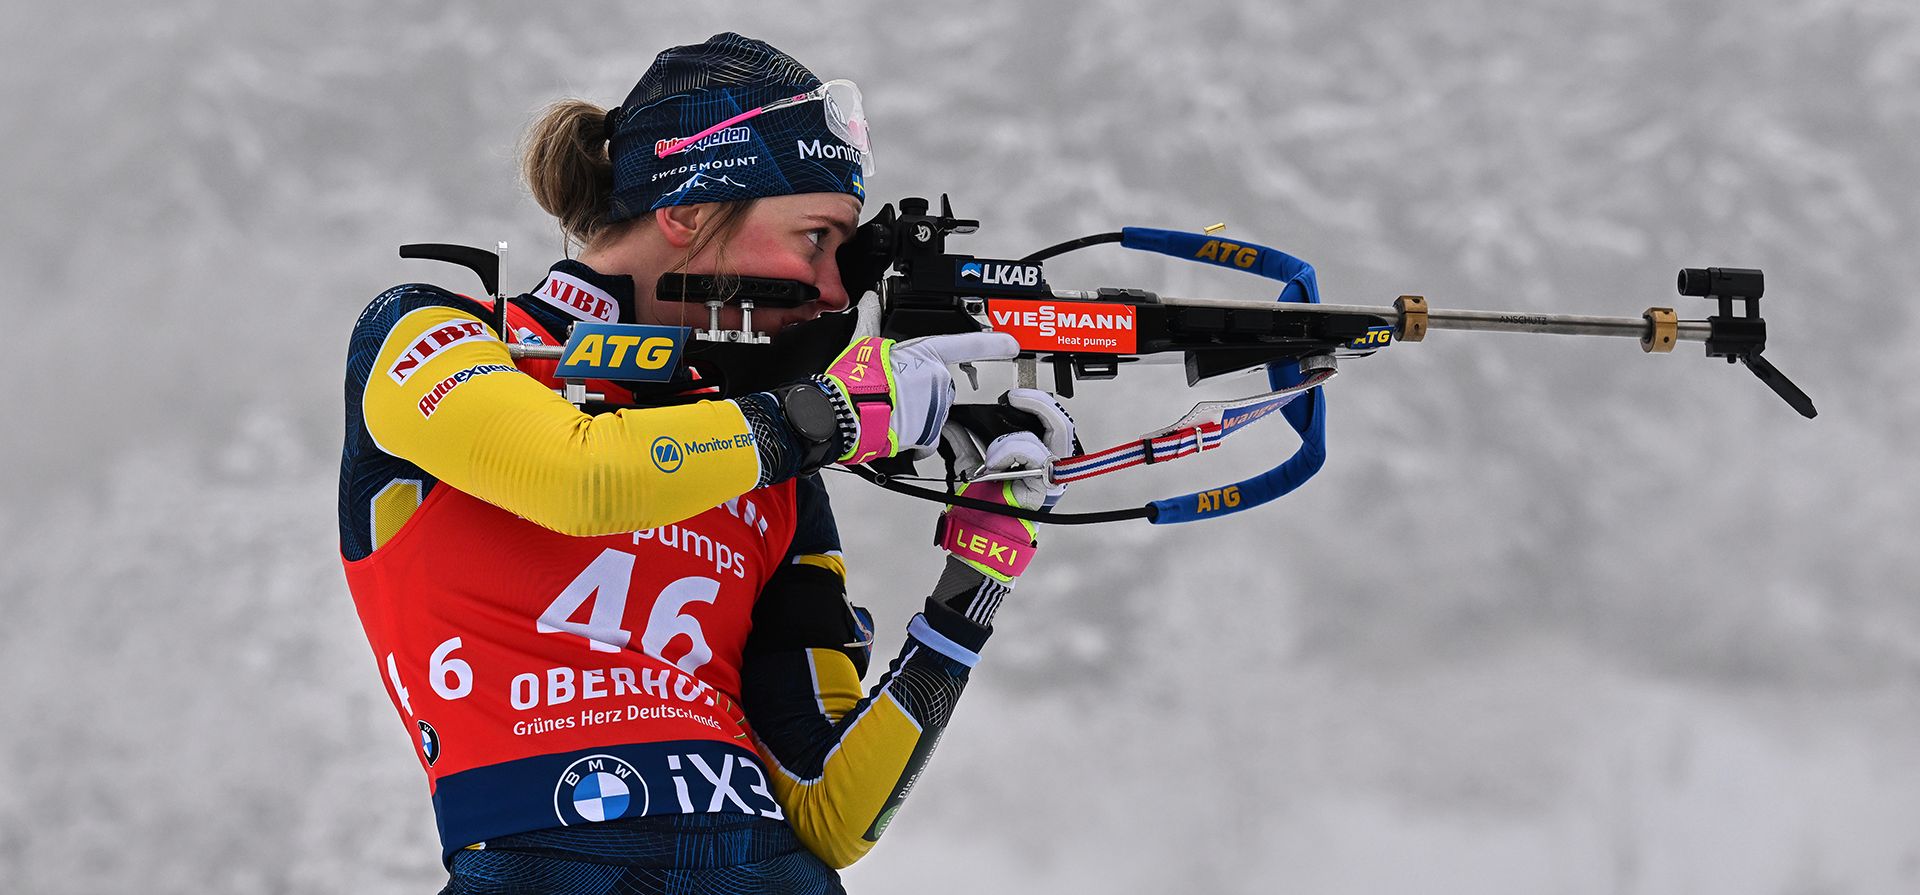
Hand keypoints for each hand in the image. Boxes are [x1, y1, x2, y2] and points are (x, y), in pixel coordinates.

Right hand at [819, 332, 1018, 463]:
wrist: (845, 414)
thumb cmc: (855, 380)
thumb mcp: (863, 342)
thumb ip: (872, 321)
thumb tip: (870, 300)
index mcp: (926, 354)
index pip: (966, 345)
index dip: (992, 344)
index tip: (1012, 344)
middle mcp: (937, 379)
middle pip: (938, 387)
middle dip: (919, 393)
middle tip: (892, 393)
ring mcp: (935, 408)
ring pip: (932, 413)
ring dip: (914, 415)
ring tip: (888, 409)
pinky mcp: (928, 433)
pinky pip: (927, 438)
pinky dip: (914, 438)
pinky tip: (895, 427)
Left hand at [936, 389, 1076, 581]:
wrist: (976, 537)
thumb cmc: (977, 509)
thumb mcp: (968, 466)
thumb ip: (964, 443)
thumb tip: (951, 421)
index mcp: (1034, 459)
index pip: (1049, 422)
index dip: (1037, 403)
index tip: (1012, 396)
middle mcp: (1047, 466)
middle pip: (1061, 424)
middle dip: (1039, 404)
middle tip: (1015, 398)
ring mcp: (1050, 477)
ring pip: (1056, 435)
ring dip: (1021, 431)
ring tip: (998, 442)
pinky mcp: (1045, 487)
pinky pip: (1037, 455)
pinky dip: (1012, 450)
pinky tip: (994, 462)